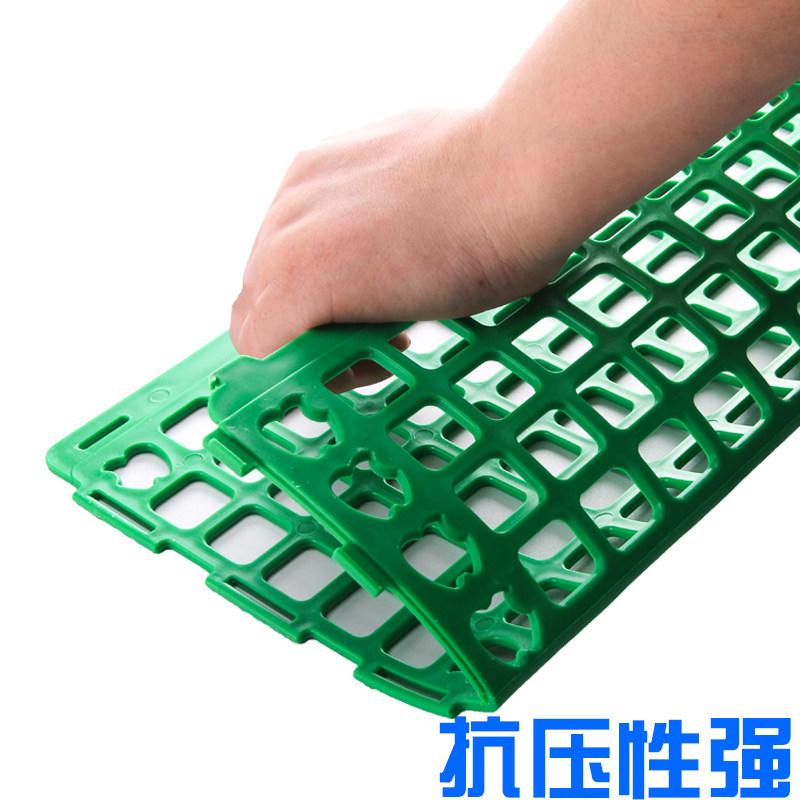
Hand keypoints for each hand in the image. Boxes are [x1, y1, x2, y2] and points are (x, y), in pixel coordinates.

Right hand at [230, 108, 563, 357]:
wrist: (516, 172)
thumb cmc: (479, 257)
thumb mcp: (407, 325)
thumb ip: (345, 342)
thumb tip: (329, 355)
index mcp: (297, 282)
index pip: (255, 344)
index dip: (294, 366)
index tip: (335, 367)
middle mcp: (283, 229)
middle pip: (253, 299)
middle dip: (297, 322)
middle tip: (357, 330)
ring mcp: (299, 184)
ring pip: (269, 251)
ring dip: (304, 275)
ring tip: (370, 280)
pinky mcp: (321, 154)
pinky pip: (294, 209)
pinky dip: (316, 231)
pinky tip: (369, 235)